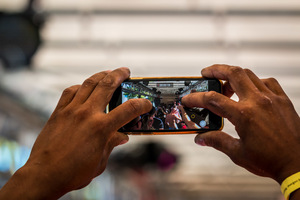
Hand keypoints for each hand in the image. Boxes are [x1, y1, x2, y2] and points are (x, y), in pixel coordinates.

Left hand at [0, 68, 151, 198]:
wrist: (44, 175)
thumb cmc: (73, 172)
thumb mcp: (100, 161)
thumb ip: (111, 144)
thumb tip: (122, 136)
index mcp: (101, 128)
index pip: (128, 110)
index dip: (141, 104)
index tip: (146, 103)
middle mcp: (87, 114)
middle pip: (107, 85)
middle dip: (119, 75)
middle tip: (126, 71)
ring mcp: (71, 111)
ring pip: (88, 84)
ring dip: (101, 75)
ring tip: (108, 73)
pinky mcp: (58, 112)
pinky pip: (70, 92)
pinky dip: (79, 86)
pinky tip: (84, 87)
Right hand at [182, 64, 299, 183]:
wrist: (298, 164)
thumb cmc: (270, 160)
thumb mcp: (238, 153)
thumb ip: (217, 141)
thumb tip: (201, 138)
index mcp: (244, 115)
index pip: (213, 99)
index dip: (196, 98)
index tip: (188, 99)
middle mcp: (258, 102)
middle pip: (233, 73)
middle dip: (216, 70)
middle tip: (206, 73)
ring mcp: (271, 98)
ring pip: (249, 74)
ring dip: (233, 75)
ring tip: (225, 83)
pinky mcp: (282, 100)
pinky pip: (267, 82)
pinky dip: (255, 81)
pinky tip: (251, 89)